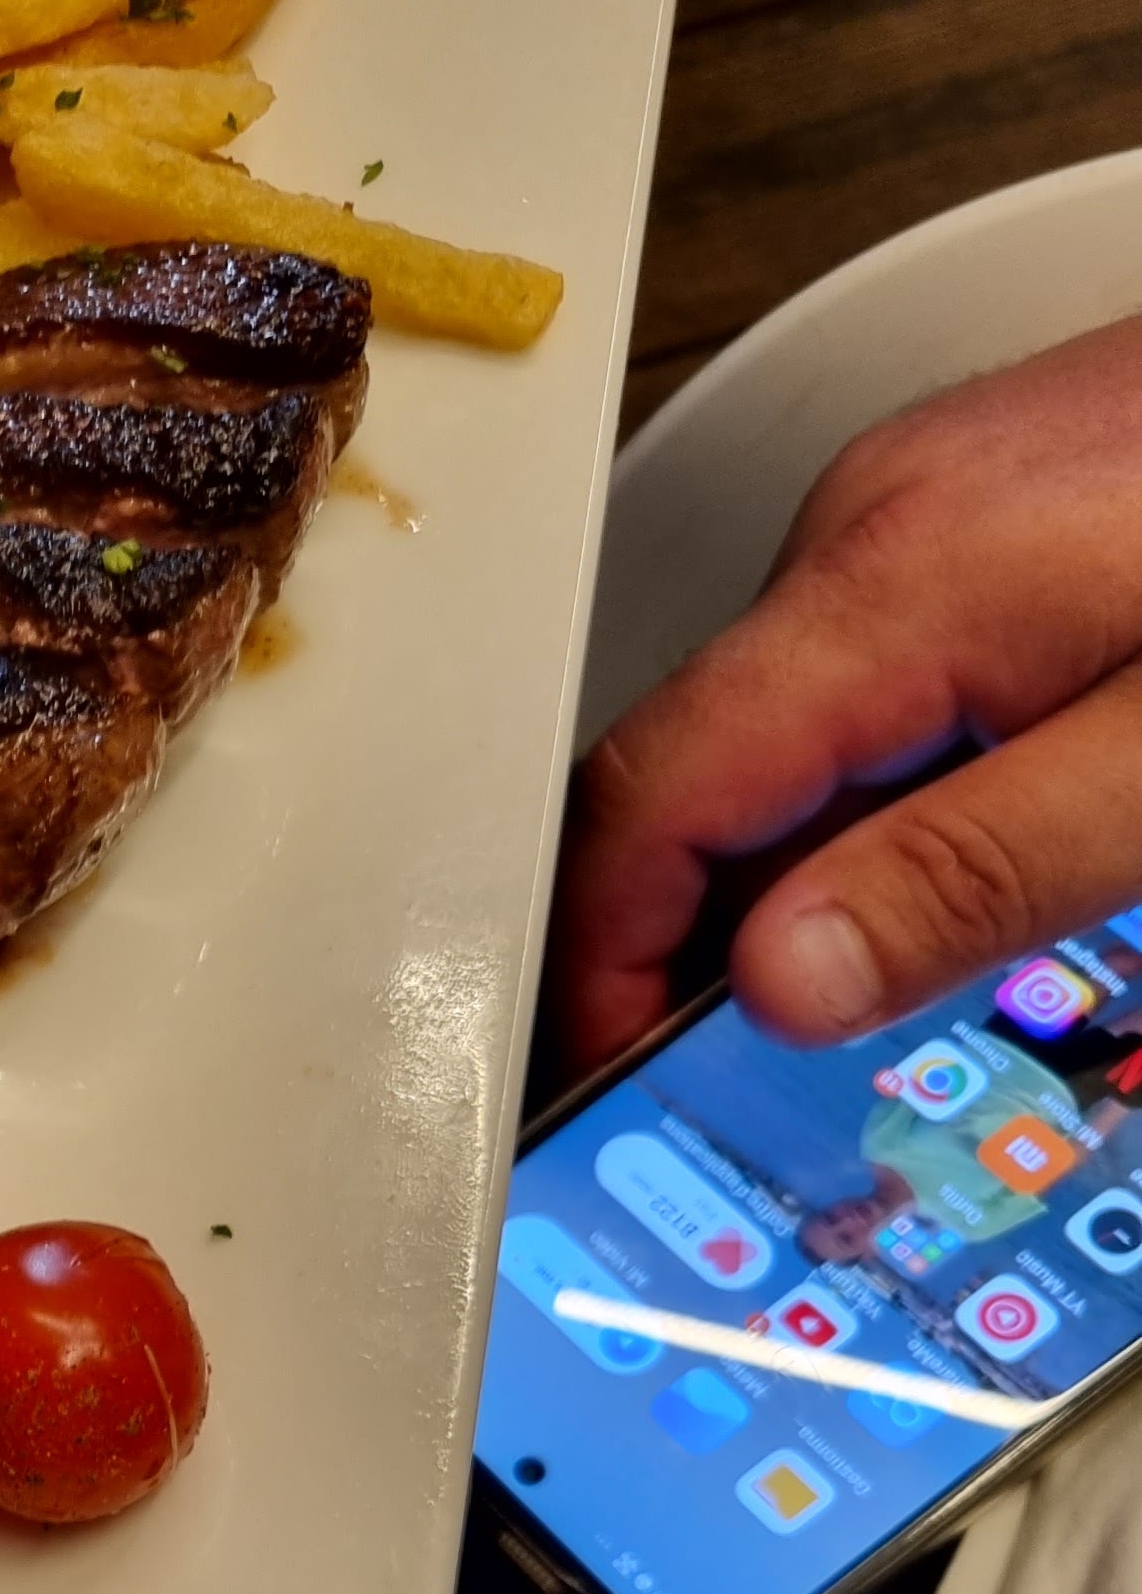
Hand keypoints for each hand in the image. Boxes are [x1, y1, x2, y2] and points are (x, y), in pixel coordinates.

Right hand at [555, 317, 1141, 1065]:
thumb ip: (969, 871)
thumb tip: (778, 980)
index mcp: (893, 584)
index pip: (644, 797)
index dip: (599, 961)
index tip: (609, 1080)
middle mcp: (876, 529)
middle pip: (711, 774)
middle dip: (720, 942)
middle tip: (777, 1085)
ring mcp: (931, 507)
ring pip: (803, 737)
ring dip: (828, 873)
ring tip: (916, 990)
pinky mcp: (993, 510)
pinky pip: (889, 682)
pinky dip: (903, 792)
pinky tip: (991, 853)